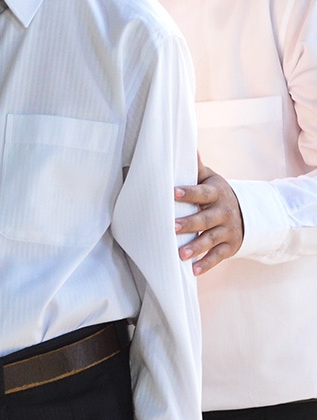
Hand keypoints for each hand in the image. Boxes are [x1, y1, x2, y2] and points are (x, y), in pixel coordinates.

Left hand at [176, 159, 243, 275]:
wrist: (248, 212)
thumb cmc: (217, 194)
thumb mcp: (210, 179)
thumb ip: (196, 168)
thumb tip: (187, 148)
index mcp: (216, 194)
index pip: (202, 193)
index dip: (188, 192)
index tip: (173, 192)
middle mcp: (223, 212)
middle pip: (205, 219)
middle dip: (189, 223)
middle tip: (171, 227)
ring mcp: (228, 230)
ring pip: (211, 239)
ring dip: (196, 247)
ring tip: (180, 255)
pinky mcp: (231, 245)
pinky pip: (219, 256)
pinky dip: (207, 264)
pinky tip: (193, 271)